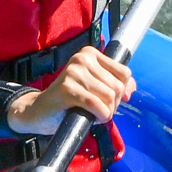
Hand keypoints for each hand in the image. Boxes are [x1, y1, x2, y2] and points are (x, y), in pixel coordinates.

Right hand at [8, 45, 134, 134]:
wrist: (39, 112)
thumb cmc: (69, 101)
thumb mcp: (96, 89)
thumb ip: (117, 86)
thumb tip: (132, 90)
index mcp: (91, 54)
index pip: (124, 73)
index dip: (121, 92)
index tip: (106, 100)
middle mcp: (82, 58)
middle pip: (118, 86)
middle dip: (112, 105)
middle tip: (97, 110)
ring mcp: (74, 72)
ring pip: (109, 96)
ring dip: (105, 112)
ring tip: (91, 113)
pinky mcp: (67, 88)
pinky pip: (96, 104)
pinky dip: (98, 115)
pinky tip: (90, 117)